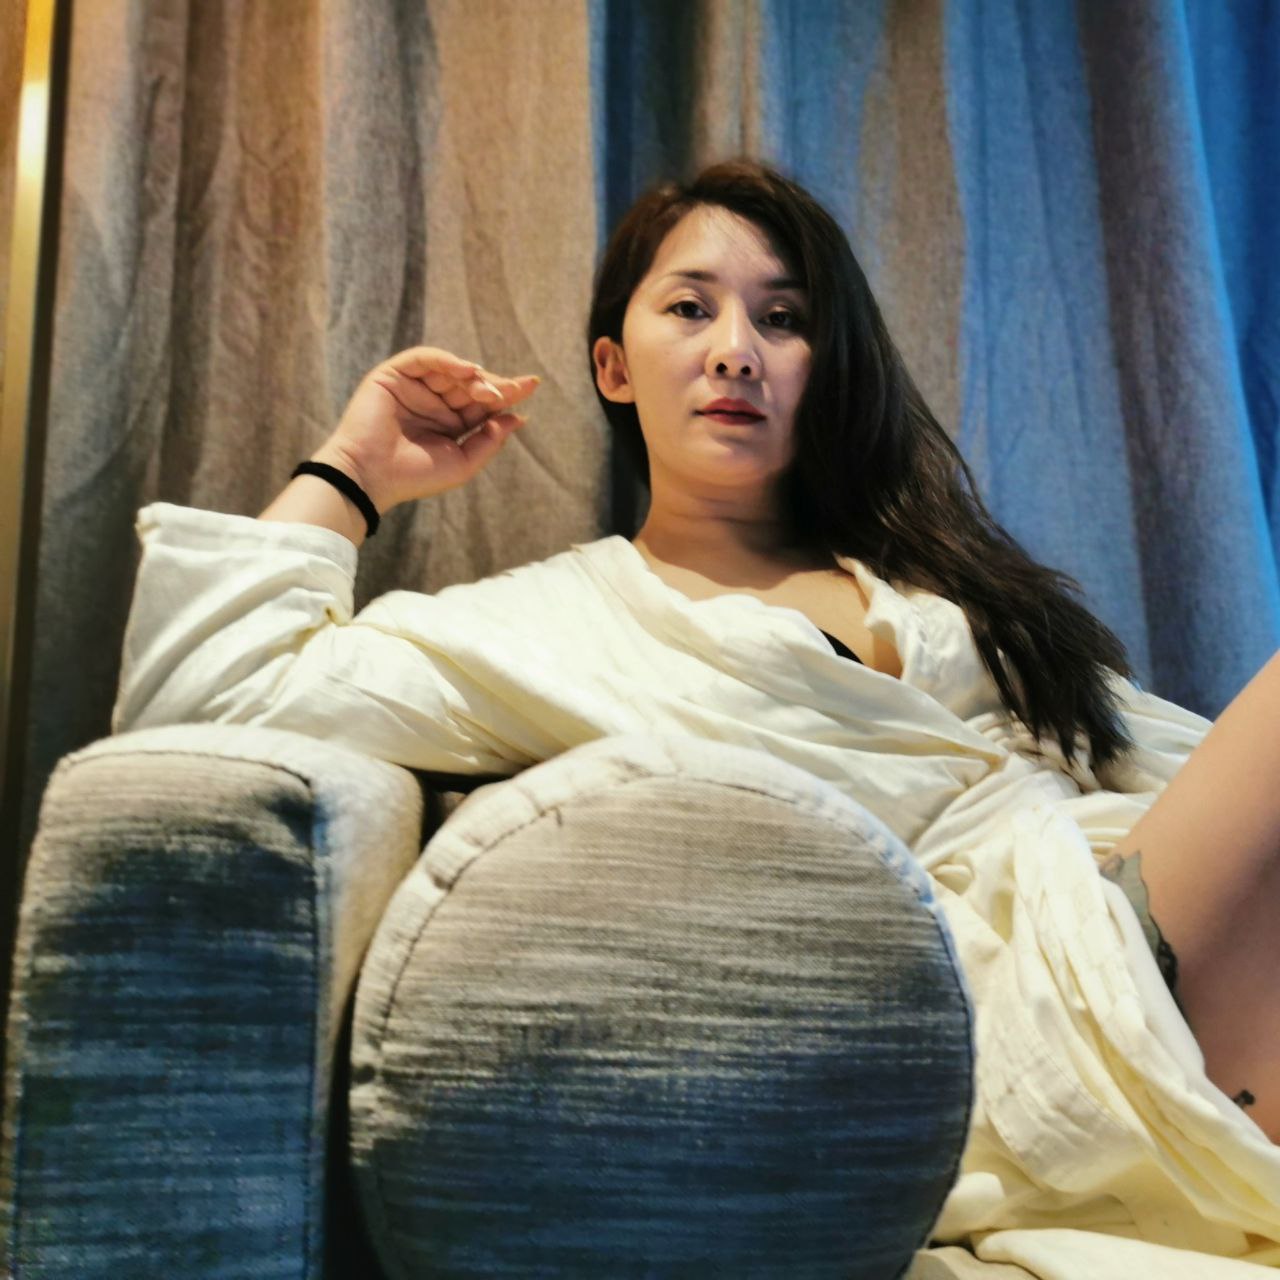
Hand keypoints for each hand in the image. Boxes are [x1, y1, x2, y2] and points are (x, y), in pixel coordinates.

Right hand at [314, 346, 541, 510]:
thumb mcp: (463, 462)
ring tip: (489, 390)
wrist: (371, 477)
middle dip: (494, 385)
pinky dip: (446, 360)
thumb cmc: (414, 476)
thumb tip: (518, 417)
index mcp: (449, 424)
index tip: (532, 385)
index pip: (482, 403)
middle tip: (513, 389)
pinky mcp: (392, 375)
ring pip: (450, 370)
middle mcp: (432, 403)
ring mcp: (413, 387)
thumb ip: (490, 440)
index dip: (507, 393)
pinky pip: (424, 358)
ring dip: (473, 377)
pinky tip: (468, 370)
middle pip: (470, 384)